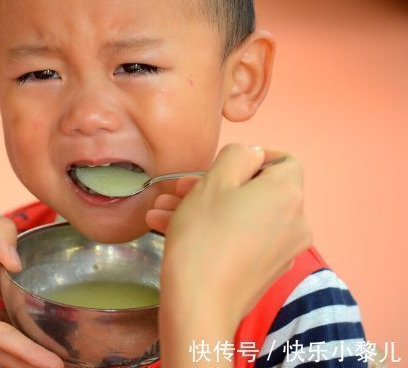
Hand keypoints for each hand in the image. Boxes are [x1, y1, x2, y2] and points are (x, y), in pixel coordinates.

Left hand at [0, 204, 62, 367]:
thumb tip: (19, 262)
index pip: (27, 271)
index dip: (49, 278)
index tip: (77, 285)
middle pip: (25, 309)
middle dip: (50, 324)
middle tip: (84, 333)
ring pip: (17, 334)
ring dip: (42, 351)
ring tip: (75, 362)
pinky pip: (0, 341)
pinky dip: (25, 353)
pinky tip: (49, 363)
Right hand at [146, 144, 311, 366]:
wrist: (200, 304)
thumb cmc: (205, 236)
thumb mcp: (215, 181)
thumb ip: (238, 155)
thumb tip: (252, 155)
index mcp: (287, 193)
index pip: (284, 161)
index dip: (253, 157)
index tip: (221, 164)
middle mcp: (295, 221)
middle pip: (256, 190)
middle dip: (214, 185)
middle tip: (178, 189)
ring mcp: (282, 249)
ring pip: (243, 215)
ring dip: (204, 208)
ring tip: (162, 211)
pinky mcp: (265, 270)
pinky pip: (242, 238)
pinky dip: (214, 231)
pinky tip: (171, 230)